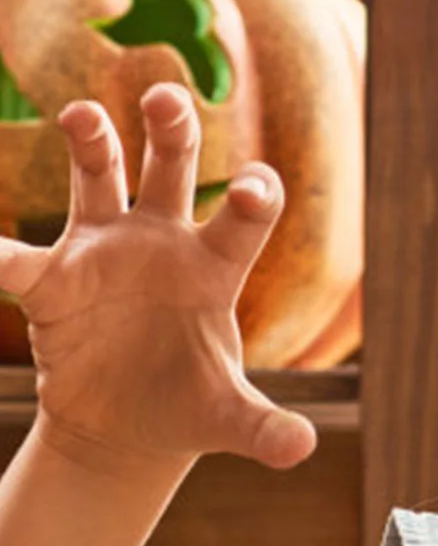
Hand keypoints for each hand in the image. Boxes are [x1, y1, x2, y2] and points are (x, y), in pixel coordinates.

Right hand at [0, 82, 315, 472]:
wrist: (126, 427)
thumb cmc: (188, 406)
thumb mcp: (229, 420)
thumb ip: (264, 428)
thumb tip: (300, 450)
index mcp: (217, 269)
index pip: (244, 219)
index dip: (253, 197)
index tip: (253, 189)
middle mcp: (164, 243)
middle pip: (172, 169)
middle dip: (172, 129)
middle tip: (167, 95)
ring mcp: (105, 250)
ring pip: (99, 177)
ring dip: (92, 142)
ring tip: (80, 114)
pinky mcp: (53, 278)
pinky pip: (15, 257)